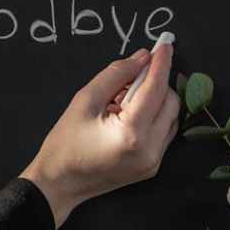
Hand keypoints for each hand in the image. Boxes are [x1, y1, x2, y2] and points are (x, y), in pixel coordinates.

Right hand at [20, 44, 179, 227]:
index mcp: (132, 134)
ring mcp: (154, 161)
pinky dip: (153, 116)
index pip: (155, 89)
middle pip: (170, 101)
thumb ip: (116, 75)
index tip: (165, 43)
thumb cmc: (65, 144)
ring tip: (122, 100)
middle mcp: (150, 150)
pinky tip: (128, 115)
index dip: (161, 63)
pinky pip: (164, 132)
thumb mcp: (85, 100)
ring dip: (155, 100)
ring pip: (171, 117)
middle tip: (128, 77)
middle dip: (155, 82)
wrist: (59, 185)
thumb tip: (142, 57)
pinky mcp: (152, 166)